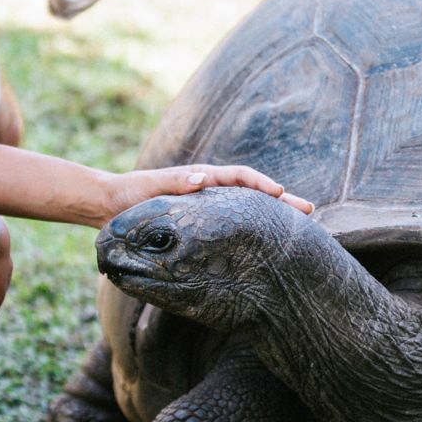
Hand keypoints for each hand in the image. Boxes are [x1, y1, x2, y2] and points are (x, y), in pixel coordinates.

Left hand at [99, 165, 313, 225]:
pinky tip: (267, 245)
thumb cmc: (132, 194)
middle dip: (282, 200)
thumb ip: (175, 183)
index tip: (280, 192)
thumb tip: (201, 180)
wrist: (113, 207)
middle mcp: (211, 190)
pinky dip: (254, 229)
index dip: (261, 183)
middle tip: (308, 209)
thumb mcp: (152, 187)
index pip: (240, 176)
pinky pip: (234, 226)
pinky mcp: (203, 225)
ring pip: (249, 210)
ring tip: (298, 229)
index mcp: (203, 178)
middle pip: (253, 194)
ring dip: (273, 217)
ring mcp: (209, 208)